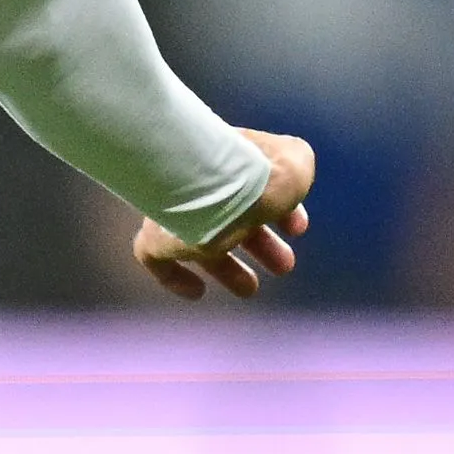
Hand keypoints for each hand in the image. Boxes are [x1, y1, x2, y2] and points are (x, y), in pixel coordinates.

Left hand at [131, 130, 315, 301]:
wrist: (212, 182)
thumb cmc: (260, 173)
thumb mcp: (296, 162)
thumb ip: (293, 170)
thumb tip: (291, 179)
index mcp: (238, 163)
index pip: (258, 186)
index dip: (282, 210)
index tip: (298, 228)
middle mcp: (206, 183)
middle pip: (231, 215)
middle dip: (260, 243)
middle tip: (284, 265)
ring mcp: (178, 209)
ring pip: (200, 238)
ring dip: (226, 267)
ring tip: (250, 289)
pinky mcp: (156, 236)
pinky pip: (159, 259)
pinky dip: (177, 277)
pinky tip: (197, 291)